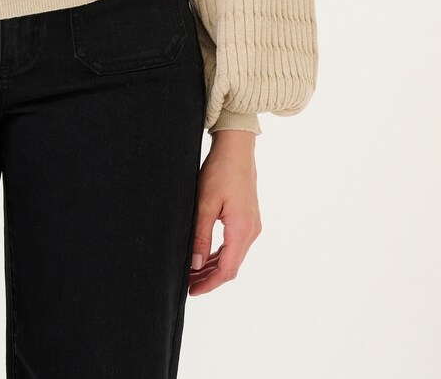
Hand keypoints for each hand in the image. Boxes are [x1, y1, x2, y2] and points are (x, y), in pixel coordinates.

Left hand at [188, 129, 261, 294]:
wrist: (236, 149)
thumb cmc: (220, 171)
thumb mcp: (205, 204)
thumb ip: (201, 236)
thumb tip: (196, 265)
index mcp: (241, 229)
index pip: (227, 269)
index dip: (209, 284)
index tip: (192, 291)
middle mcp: (251, 231)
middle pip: (232, 267)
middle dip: (210, 278)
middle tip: (188, 284)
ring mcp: (252, 225)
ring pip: (234, 257)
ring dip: (215, 267)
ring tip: (194, 273)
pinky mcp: (249, 219)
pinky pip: (236, 245)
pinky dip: (221, 255)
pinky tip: (206, 256)